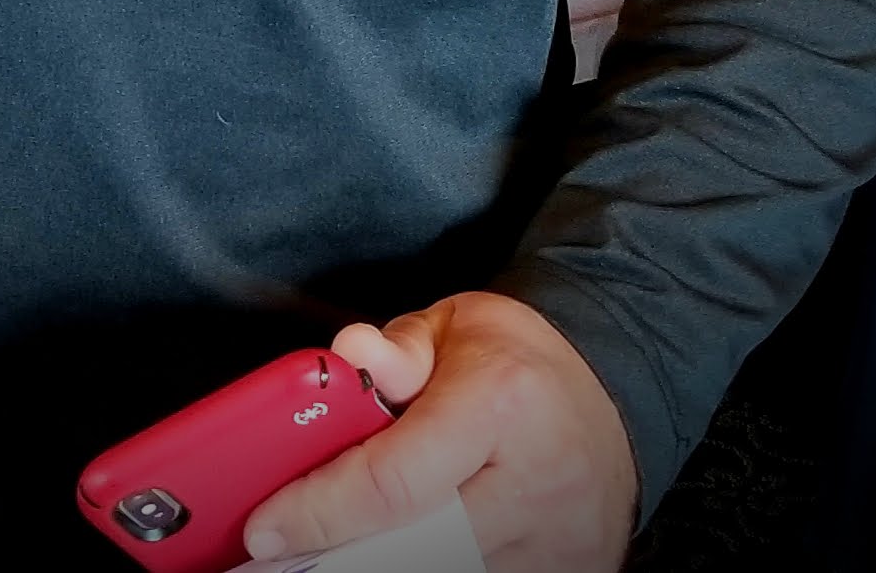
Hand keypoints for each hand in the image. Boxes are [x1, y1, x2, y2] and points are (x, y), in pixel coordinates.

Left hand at [241, 293, 635, 572]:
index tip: (265, 527)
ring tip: (328, 552)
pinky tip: (387, 552)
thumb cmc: (517, 362)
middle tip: (280, 556)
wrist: (610, 397)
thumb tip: (347, 356)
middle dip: (337, 555)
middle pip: (413, 549)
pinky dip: (426, 566)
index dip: (319, 509)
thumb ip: (393, 349)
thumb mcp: (453, 326)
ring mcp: (555, 547)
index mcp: (500, 403)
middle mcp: (534, 485)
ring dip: (376, 563)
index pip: (393, 480)